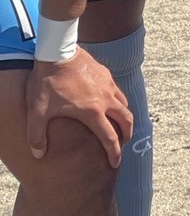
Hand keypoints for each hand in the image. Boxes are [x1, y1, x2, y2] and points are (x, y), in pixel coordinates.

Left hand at [26, 49, 132, 166]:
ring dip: (124, 117)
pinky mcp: (105, 74)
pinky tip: (107, 102)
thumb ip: (37, 136)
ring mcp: (108, 85)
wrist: (58, 51)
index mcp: (93, 112)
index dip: (114, 154)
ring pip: (124, 104)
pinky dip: (117, 102)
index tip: (115, 164)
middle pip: (126, 120)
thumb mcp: (38, 112)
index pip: (109, 138)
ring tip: (117, 124)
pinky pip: (117, 91)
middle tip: (121, 144)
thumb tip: (38, 154)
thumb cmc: (48, 83)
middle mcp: (106, 100)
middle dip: (126, 135)